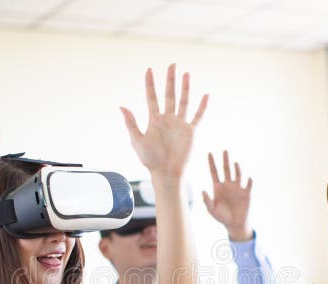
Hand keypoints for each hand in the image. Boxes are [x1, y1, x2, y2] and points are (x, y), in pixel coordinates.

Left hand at [120, 64, 207, 183]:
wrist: (166, 173)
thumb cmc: (150, 160)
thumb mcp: (137, 140)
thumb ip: (131, 123)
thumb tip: (121, 106)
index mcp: (154, 120)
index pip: (152, 97)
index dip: (150, 84)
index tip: (149, 70)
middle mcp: (168, 119)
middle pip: (169, 95)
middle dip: (170, 80)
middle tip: (172, 65)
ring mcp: (180, 124)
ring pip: (183, 101)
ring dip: (185, 88)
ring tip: (186, 74)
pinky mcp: (190, 132)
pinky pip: (197, 116)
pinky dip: (202, 106)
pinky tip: (205, 95)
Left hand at [203, 151, 253, 241]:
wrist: (234, 224)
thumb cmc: (221, 217)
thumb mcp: (211, 210)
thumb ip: (206, 201)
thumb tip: (202, 190)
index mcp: (218, 187)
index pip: (214, 172)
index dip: (211, 163)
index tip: (209, 153)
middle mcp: (228, 185)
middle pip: (226, 169)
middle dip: (225, 160)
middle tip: (224, 150)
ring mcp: (237, 188)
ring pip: (238, 174)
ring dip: (237, 168)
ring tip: (235, 163)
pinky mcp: (246, 193)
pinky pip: (248, 185)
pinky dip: (249, 181)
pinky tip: (248, 178)